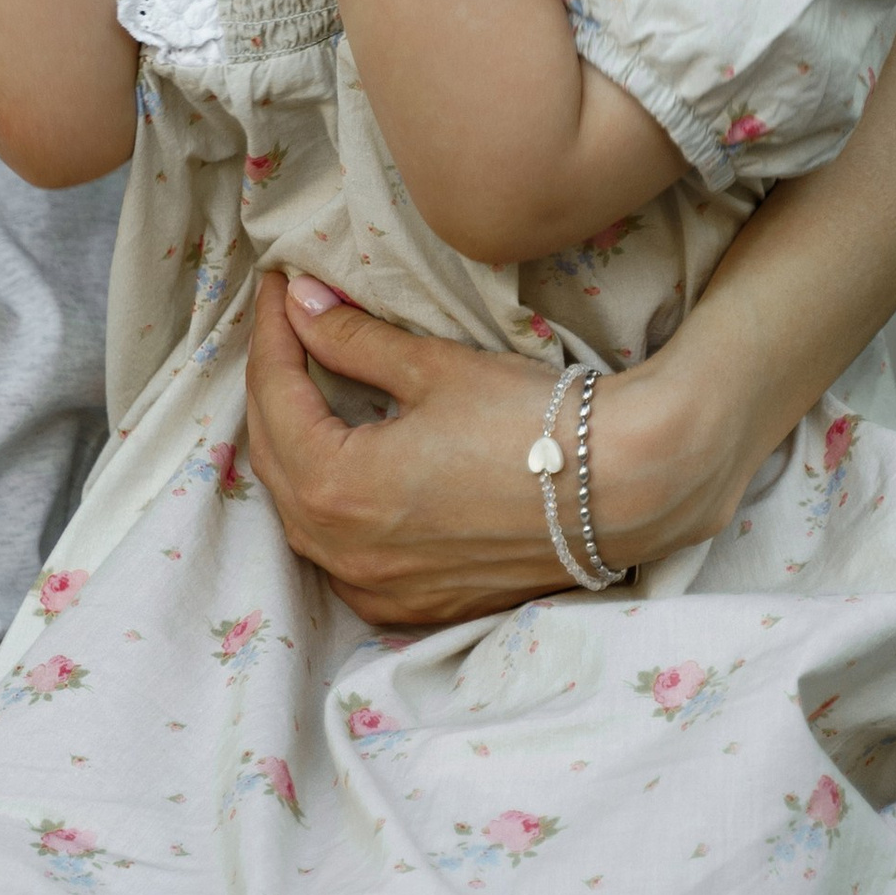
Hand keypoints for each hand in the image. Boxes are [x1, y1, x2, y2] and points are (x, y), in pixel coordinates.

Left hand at [242, 270, 763, 624]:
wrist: (622, 490)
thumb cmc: (530, 422)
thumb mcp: (432, 368)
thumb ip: (352, 338)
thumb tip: (301, 302)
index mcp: (338, 490)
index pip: (275, 398)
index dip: (272, 333)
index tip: (278, 286)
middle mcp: (347, 555)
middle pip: (275, 460)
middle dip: (274, 388)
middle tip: (288, 329)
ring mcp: (382, 591)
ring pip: (302, 517)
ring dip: (293, 452)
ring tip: (306, 391)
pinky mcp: (417, 608)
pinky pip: (343, 560)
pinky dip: (328, 510)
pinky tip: (343, 473)